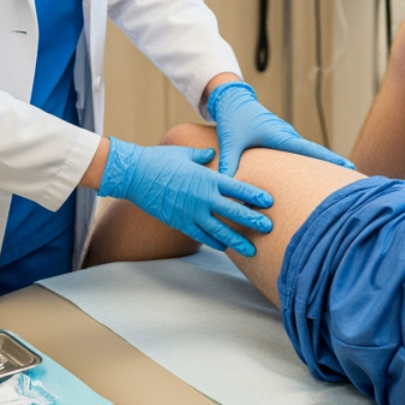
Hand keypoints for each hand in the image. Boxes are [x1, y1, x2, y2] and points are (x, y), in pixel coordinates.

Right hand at [96, 138, 272, 256]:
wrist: (134, 175)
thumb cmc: (160, 159)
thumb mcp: (185, 153)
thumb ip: (202, 156)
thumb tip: (212, 153)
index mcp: (207, 178)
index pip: (237, 188)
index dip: (254, 196)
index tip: (269, 202)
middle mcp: (202, 197)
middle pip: (233, 212)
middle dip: (252, 220)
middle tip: (269, 228)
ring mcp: (190, 212)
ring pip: (219, 230)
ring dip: (236, 241)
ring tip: (251, 250)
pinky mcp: (179, 222)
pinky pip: (200, 235)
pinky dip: (213, 242)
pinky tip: (224, 247)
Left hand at [208, 82, 353, 177]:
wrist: (232, 99)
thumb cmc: (233, 119)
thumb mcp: (230, 142)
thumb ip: (229, 164)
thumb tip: (227, 187)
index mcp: (280, 136)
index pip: (311, 151)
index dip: (330, 160)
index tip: (349, 166)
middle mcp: (288, 136)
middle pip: (315, 154)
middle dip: (332, 166)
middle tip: (353, 179)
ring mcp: (286, 137)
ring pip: (307, 154)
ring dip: (320, 165)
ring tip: (337, 181)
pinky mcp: (281, 138)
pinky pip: (298, 152)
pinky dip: (307, 162)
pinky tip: (312, 175)